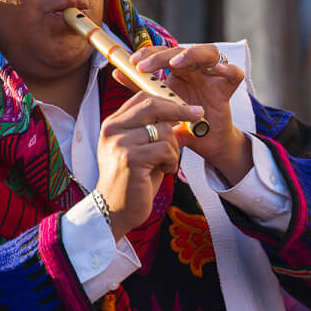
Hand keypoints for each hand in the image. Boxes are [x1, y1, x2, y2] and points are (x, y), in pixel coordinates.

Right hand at [95, 91, 204, 238]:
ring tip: (167, 164)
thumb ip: (159, 133)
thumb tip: (186, 117)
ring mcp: (120, 143)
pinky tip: (165, 171)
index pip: (142, 99)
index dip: (168, 101)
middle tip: (197, 116)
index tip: (188, 108)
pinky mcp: (130, 159)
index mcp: (113, 125)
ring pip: (164, 130)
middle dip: (179, 110)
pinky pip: (165, 149)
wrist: (115, 211)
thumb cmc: (132, 182)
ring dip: (174, 149)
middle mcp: (113, 130)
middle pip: (152, 106)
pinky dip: (172, 161)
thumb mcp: (145, 152)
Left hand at [125, 44, 251, 181]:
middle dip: (162, 55)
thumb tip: (116, 73)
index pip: (164, 52)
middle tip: (145, 66)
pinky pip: (234, 74)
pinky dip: (227, 68)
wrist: (204, 144)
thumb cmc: (183, 124)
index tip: (134, 63)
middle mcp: (196, 70)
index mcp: (180, 71)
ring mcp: (213, 77)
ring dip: (192, 54)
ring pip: (209, 52)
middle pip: (183, 49)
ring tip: (176, 63)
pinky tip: (215, 69)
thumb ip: (142, 88)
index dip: (149, 53)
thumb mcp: (160, 106)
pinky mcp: (227, 90)